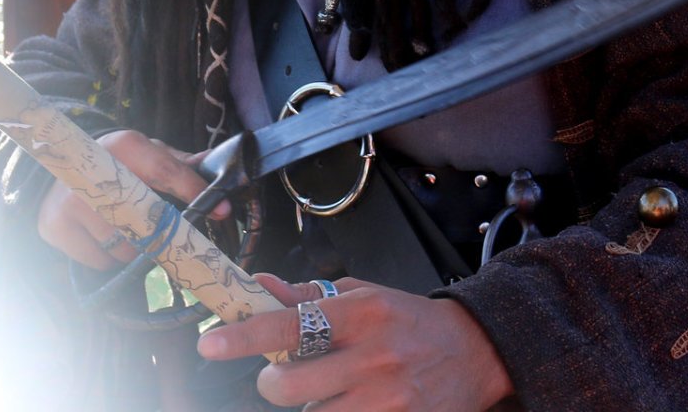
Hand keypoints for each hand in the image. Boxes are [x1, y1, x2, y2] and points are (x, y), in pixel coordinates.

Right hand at [34, 128, 228, 268]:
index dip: (193, 190)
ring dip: (134, 248)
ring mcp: (72, 201)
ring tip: (127, 231)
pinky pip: (100, 260)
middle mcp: (95, 172)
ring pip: (124, 246)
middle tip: (172, 238)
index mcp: (124, 146)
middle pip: (146, 217)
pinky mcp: (55, 226)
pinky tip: (103, 239)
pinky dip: (109, 258)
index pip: (166, 171)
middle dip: (165, 233)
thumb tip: (220, 166)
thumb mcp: (148, 154)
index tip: (222, 210)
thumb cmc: (116, 162)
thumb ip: (181, 164)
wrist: (59, 167)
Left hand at [198, 275, 514, 410]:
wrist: (475, 353)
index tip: (211, 343)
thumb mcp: (364, 296)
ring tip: (335, 390)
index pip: (290, 324)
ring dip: (312, 406)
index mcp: (361, 315)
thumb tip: (259, 287)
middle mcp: (372, 358)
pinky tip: (352, 403)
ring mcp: (386, 401)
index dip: (245, 337)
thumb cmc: (410, 321)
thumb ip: (308, 297)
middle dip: (275, 384)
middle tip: (288, 375)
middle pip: (289, 386)